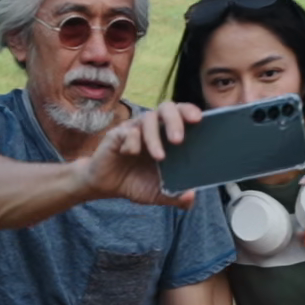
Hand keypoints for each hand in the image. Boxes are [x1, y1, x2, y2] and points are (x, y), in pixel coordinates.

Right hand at [80, 104, 203, 207]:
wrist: (106, 186)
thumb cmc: (136, 183)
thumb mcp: (158, 193)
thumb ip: (176, 196)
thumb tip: (191, 197)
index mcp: (167, 135)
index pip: (181, 114)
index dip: (189, 111)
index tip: (198, 119)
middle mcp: (152, 127)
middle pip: (167, 107)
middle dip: (175, 120)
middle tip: (178, 140)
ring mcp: (134, 128)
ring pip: (148, 119)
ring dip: (155, 138)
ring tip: (159, 157)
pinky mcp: (117, 135)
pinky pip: (127, 131)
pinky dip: (132, 142)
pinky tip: (130, 154)